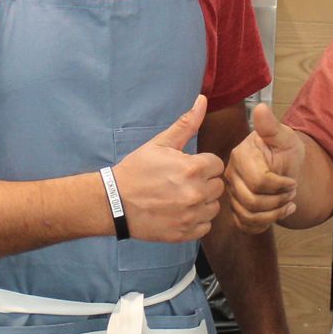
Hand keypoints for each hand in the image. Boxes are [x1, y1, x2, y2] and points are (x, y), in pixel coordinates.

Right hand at [110, 95, 224, 241]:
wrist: (114, 202)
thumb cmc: (136, 171)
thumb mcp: (159, 144)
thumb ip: (186, 124)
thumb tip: (203, 100)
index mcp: (193, 169)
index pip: (217, 165)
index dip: (202, 164)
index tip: (186, 168)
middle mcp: (196, 193)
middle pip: (218, 186)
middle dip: (204, 182)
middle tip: (182, 183)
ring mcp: (191, 216)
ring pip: (213, 207)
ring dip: (202, 202)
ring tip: (180, 198)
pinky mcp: (185, 233)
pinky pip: (205, 226)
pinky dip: (196, 221)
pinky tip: (179, 213)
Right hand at [229, 103, 303, 232]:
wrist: (284, 166)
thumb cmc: (285, 150)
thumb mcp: (284, 137)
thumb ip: (271, 126)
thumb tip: (260, 107)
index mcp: (240, 156)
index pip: (260, 182)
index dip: (281, 186)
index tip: (293, 182)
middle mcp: (230, 175)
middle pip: (253, 202)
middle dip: (279, 201)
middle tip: (292, 192)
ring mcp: (231, 193)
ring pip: (249, 216)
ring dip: (275, 214)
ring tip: (288, 203)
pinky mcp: (235, 208)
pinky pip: (244, 225)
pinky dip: (264, 224)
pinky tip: (278, 214)